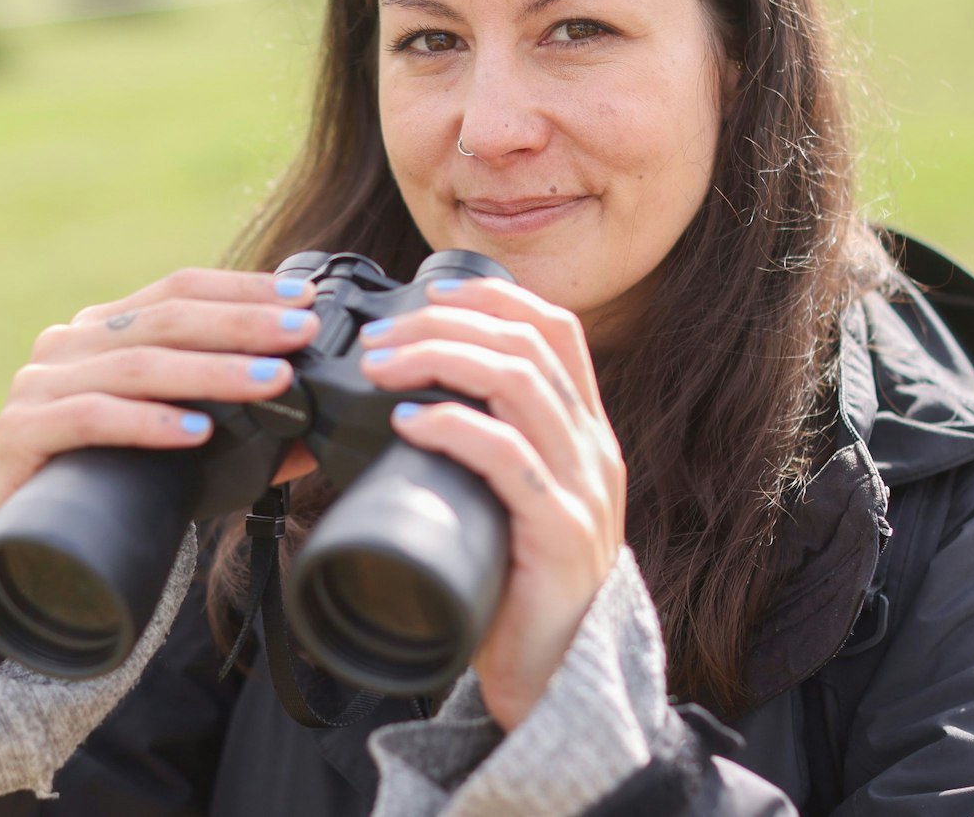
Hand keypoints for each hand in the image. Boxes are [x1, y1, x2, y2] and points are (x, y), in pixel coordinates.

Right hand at [0, 269, 323, 572]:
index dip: (243, 290)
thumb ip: (235, 434)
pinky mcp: (20, 432)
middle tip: (301, 334)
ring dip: (212, 370)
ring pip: (136, 364)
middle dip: (241, 325)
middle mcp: (68, 344)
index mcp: (102, 329)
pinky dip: (149, 421)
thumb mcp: (168, 446)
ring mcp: (39, 384)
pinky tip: (197, 429)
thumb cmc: (95, 483)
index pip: (178, 289)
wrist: (0, 539)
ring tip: (271, 381)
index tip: (304, 300)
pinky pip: (92, 417)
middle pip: (165, 319)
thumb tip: (315, 437)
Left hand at [357, 276, 625, 730]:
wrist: (554, 677)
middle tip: (380, 342)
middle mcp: (593, 449)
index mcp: (583, 433)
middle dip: (446, 326)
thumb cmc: (516, 586)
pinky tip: (410, 420)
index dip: (493, 298)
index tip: (428, 295)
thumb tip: (402, 404)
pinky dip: (453, 426)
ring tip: (382, 368)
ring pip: (520, 384)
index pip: (556, 330)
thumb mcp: (506, 502)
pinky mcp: (561, 533)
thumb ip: (480, 454)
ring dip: (440, 360)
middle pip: (527, 345)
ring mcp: (583, 489)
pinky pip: (508, 457)